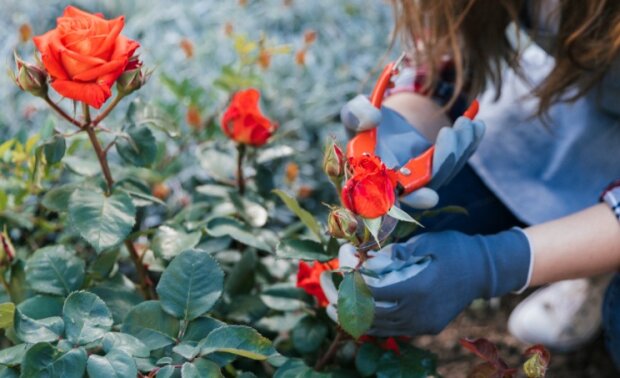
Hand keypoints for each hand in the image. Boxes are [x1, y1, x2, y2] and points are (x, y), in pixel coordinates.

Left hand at [321, 229, 530, 335]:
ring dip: (360, 318)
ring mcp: (424, 323)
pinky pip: (396, 330)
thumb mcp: (425, 242)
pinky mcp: (428, 328)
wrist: (484, 270)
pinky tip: (365, 315)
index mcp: (418, 287)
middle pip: (374, 315)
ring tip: (341, 309)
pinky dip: (378, 324)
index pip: (375, 292)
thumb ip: (396, 252)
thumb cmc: (454, 249)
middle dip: (350, 307)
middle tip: (332, 299)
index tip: (343, 275)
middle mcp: (419, 311)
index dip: (355, 285)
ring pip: (383, 327)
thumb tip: (369, 259)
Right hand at [340, 95, 485, 208]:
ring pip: (447, 172)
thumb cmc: (365, 122)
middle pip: (428, 185)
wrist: (384, 119)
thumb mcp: (355, 114)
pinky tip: (477, 125)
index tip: (429, 197)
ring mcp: (423, 179)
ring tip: (465, 122)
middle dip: (444, 162)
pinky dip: (469, 144)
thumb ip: (355, 115)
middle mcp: (401, 186)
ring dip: (460, 148)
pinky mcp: (439, 168)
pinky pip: (458, 161)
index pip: (393, 199)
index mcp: (376, 180)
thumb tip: (373, 119)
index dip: (411, 200)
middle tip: (450, 132)